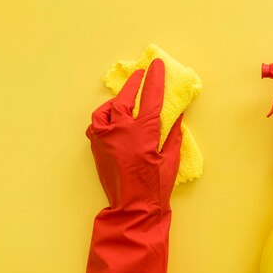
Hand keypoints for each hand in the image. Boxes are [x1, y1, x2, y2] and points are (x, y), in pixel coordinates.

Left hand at [78, 59, 183, 272]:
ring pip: (106, 110)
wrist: (132, 208)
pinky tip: (112, 119)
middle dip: (134, 83)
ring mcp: (105, 139)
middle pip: (125, 98)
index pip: (150, 97)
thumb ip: (172, 134)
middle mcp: (120, 131)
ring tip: (125, 97)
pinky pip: (97, 124)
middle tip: (141, 73)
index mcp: (142, 132)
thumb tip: (176, 116)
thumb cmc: (156, 185)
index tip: (157, 65)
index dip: (155, 79)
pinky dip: (104, 117)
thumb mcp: (170, 158)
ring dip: (117, 101)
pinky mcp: (96, 147)